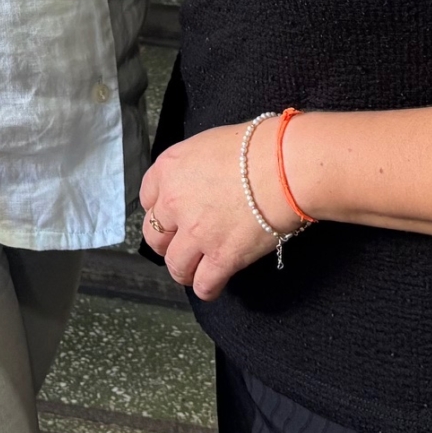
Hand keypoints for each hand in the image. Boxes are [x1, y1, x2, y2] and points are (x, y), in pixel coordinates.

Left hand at [140, 121, 292, 301]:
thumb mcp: (209, 144)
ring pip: (175, 265)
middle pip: (154, 235)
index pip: (147, 198)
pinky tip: (213, 285)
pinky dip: (207, 288)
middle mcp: (175, 202)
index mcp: (170, 169)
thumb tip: (201, 181)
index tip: (170, 217)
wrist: (284, 166)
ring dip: (184, 270)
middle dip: (166, 243)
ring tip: (195, 271)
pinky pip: (204, 284)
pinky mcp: (221, 256)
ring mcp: (196, 232)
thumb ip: (193, 167)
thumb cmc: (257, 147)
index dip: (160, 211)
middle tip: (182, 245)